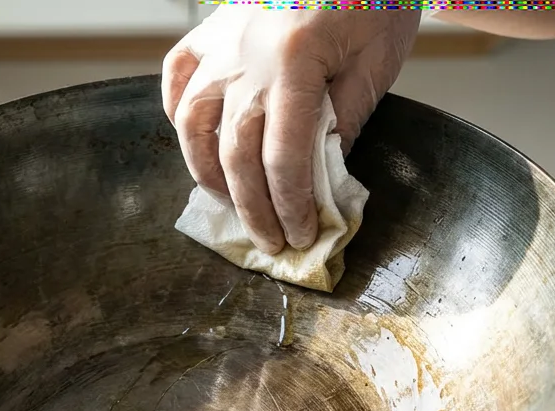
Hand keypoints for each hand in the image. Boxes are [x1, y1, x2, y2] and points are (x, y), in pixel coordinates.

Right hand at [162, 7, 419, 254]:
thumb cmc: (373, 0)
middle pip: (235, 155)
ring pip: (194, 128)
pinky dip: (182, 121)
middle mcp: (244, 57)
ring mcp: (219, 45)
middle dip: (253, 208)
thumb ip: (344, 123)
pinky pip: (178, 84)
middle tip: (271, 243)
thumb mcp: (376, 65)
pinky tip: (198, 149)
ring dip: (210, 176)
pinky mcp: (208, 33)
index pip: (283, 157)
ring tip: (233, 206)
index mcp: (293, 63)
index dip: (290, 205)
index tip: (301, 236)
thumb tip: (318, 182)